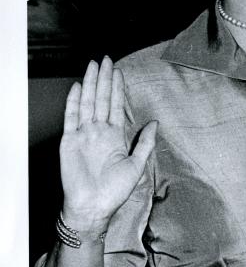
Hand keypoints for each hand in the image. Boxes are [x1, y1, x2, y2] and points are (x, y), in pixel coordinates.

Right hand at [59, 58, 156, 231]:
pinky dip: (74, 101)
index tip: (119, 71)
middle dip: (104, 79)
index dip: (118, 88)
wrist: (93, 207)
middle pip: (102, 99)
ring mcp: (84, 134)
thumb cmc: (114, 191)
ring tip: (94, 66)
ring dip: (91, 84)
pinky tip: (77, 87)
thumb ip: (145, 142)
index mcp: (115, 136)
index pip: (117, 105)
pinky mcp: (70, 141)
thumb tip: (155, 123)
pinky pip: (71, 117)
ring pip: (88, 103)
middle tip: (106, 59)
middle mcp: (99, 131)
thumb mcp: (137, 164)